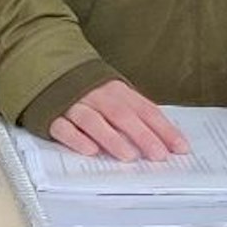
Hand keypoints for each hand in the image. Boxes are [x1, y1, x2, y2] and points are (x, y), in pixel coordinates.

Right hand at [49, 79, 189, 161]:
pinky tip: (90, 151)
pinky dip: (77, 139)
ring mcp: (74, 105)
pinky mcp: (51, 116)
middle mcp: (98, 96)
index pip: (146, 110)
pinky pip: (64, 127)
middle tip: (158, 155)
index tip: (180, 148)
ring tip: (129, 156)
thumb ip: (135, 113)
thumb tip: (164, 139)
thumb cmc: (89, 91)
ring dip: (112, 139)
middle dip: (143, 136)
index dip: (164, 129)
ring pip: (95, 121)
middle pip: (123, 115)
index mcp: (118, 90)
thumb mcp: (115, 94)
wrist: (46, 70)